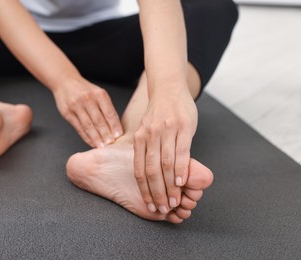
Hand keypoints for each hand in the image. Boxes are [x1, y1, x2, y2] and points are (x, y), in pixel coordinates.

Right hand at [53, 78, 122, 147]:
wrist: (65, 81)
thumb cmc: (85, 90)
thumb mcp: (98, 93)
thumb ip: (106, 107)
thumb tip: (115, 127)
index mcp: (99, 94)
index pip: (109, 112)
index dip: (114, 125)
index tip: (119, 135)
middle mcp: (88, 99)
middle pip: (99, 120)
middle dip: (106, 134)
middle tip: (111, 144)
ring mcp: (76, 106)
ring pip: (88, 126)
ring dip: (96, 138)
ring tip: (101, 146)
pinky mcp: (67, 113)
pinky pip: (78, 128)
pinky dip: (86, 137)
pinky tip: (91, 142)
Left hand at [134, 86, 197, 213]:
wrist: (169, 89)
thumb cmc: (158, 114)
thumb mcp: (145, 130)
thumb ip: (145, 149)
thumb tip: (146, 173)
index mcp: (139, 139)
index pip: (139, 170)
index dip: (144, 190)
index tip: (150, 205)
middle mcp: (150, 136)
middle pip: (151, 171)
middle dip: (157, 193)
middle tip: (162, 208)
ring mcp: (166, 131)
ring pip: (166, 165)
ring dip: (169, 186)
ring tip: (173, 201)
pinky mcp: (182, 127)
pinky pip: (181, 152)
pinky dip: (180, 170)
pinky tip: (181, 183)